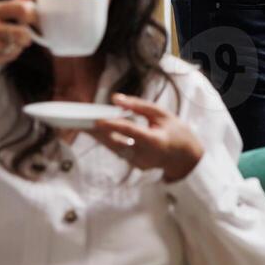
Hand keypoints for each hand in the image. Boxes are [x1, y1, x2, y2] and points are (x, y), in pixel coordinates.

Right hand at [0, 0, 35, 102]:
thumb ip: (6, 6)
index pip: (20, 9)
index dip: (31, 15)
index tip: (31, 19)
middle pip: (23, 32)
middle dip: (26, 36)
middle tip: (22, 37)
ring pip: (15, 47)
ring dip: (15, 48)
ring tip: (4, 46)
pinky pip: (6, 59)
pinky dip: (5, 57)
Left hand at [89, 93, 204, 182]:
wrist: (184, 157)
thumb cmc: (175, 131)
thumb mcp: (162, 114)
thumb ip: (139, 106)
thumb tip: (116, 99)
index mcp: (154, 140)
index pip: (130, 131)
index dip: (113, 125)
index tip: (97, 120)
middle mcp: (145, 154)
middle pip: (115, 142)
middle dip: (97, 132)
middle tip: (80, 122)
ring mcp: (139, 162)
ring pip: (113, 148)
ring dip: (99, 136)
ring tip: (83, 125)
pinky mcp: (135, 165)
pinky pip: (118, 150)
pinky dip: (108, 140)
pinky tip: (98, 132)